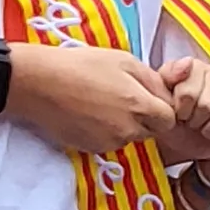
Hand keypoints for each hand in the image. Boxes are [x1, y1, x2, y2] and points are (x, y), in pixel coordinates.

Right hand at [8, 44, 174, 155]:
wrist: (38, 83)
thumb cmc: (82, 65)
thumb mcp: (123, 60)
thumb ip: (153, 78)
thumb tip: (171, 90)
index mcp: (139, 106)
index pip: (169, 120)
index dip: (161, 107)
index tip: (147, 95)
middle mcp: (127, 130)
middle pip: (150, 130)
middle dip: (143, 117)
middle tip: (122, 95)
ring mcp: (109, 143)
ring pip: (129, 137)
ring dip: (124, 124)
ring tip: (101, 101)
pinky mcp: (91, 149)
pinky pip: (109, 142)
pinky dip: (105, 130)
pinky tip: (89, 112)